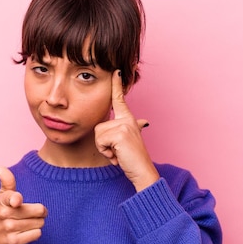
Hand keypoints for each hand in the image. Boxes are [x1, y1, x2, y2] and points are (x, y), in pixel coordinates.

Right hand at [0, 167, 47, 243]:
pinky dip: (35, 233)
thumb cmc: (3, 214)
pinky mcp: (13, 241)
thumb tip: (0, 168)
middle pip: (39, 210)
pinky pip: (36, 234)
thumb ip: (7, 181)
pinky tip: (25, 233)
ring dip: (37, 224)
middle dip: (39, 213)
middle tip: (31, 215)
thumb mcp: (3, 197)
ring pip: (39, 223)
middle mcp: (4, 214)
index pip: (12, 197)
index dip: (16, 199)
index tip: (16, 202)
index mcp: (2, 200)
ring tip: (26, 224)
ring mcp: (8, 228)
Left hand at [95, 70, 159, 190]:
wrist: (143, 172)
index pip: (119, 100)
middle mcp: (128, 119)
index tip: (116, 71)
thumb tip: (144, 122)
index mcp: (129, 120)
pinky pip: (100, 141)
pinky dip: (106, 152)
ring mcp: (124, 125)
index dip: (117, 85)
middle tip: (118, 152)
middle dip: (103, 144)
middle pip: (99, 126)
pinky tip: (118, 156)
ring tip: (118, 154)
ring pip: (98, 134)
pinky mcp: (120, 134)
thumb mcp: (127, 142)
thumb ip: (126, 131)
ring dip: (104, 149)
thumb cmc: (133, 160)